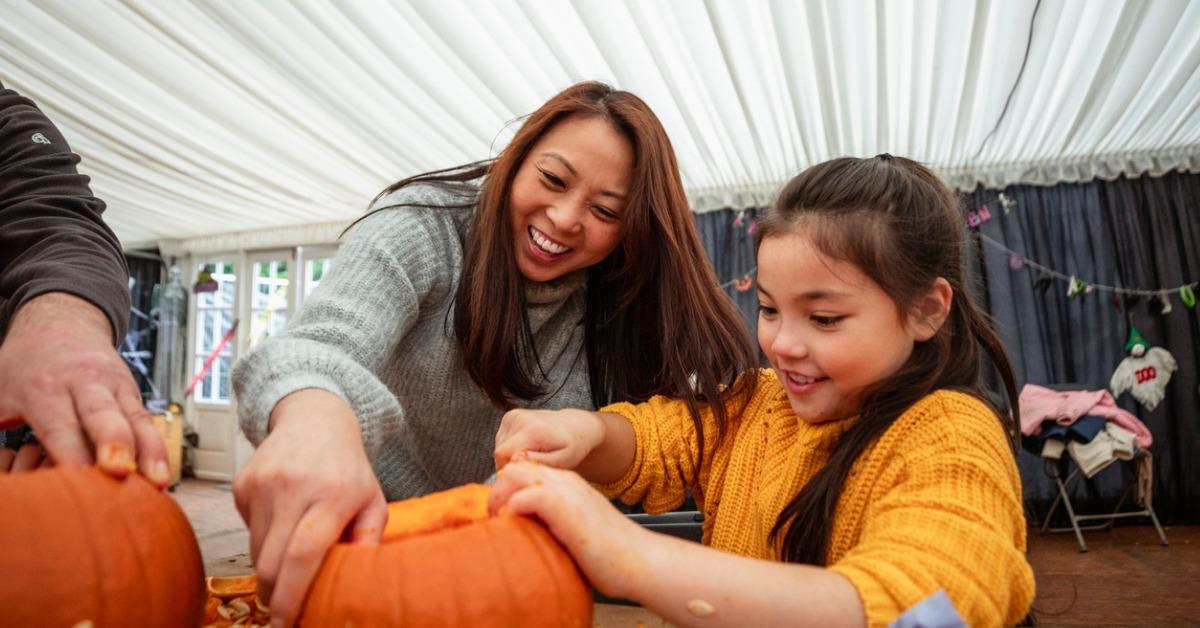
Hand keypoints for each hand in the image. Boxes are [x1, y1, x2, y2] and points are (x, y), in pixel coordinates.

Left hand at [0, 293, 167, 485]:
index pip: (58, 424)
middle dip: (112, 443)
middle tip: (118, 470)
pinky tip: (163, 473)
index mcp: (43, 388)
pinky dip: (156, 448)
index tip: (77, 477)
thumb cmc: (24, 366)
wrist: (62, 322)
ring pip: (134, 419)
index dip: (67, 451)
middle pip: (101, 415)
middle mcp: (83, 384)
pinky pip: (147, 421)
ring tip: (157, 482)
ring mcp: (113, 387)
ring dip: (147, 451)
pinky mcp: (132, 393)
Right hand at [233, 389, 386, 627]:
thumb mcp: (373, 501)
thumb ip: (369, 540)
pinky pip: (247, 529)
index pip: (304, 555)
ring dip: (270, 567)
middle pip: (271, 561)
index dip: (292, 596)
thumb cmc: (348, 470)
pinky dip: (262, 539)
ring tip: (291, 558)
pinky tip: (281, 519)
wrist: (314, 420)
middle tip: (284, 611)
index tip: (286, 624)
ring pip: (255, 551)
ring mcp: (262, 484)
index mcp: (332, 496)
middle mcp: (293, 488)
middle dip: (275, 595)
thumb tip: (358, 585)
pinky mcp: (241, 484)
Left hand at [486, 461, 656, 599]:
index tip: (500, 508)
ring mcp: (566, 493)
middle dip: (497, 488)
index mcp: (570, 484)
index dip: (508, 485)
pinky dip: (512, 508)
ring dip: (499, 496)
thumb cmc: (611, 552)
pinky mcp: (565, 510)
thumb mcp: (577, 526)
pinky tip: (513, 525)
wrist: (639, 560)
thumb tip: (527, 527)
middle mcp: (566, 482)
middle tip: (494, 515)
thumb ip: (555, 519)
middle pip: (515, 466)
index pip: (526, 468)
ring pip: (515, 474)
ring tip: (498, 519)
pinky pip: (526, 496)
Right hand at [493, 408, 604, 470]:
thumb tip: (514, 459)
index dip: (510, 470)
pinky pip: (501, 440)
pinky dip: (511, 448)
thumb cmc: (571, 447)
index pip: (503, 454)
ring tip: (533, 456)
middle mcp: (519, 418)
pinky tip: (529, 448)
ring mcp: (513, 415)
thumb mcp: (562, 460)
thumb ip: (538, 461)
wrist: (576, 426)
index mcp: (533, 429)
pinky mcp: (510, 416)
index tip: (526, 475)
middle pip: (499, 452)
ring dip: (512, 457)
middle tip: (533, 467)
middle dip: (512, 465)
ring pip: (499, 447)